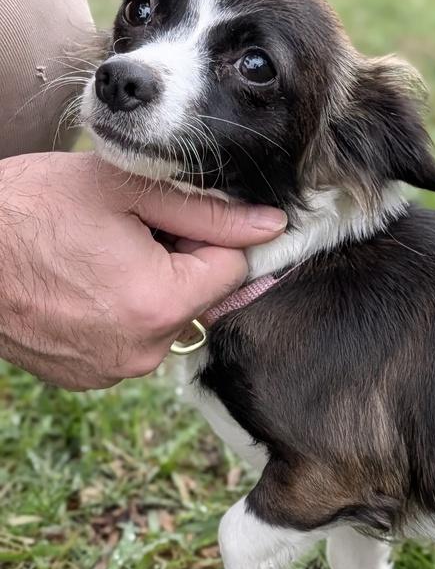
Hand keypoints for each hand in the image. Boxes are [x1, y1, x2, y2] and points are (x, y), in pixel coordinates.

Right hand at [0, 152, 285, 388]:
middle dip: (177, 263)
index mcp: (159, 304)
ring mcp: (112, 372)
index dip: (207, 236)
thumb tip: (271, 226)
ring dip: (146, 290)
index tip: (171, 218)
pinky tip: (82, 286)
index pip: (230, 271)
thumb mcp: (123, 189)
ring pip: (163, 322)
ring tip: (95, 258)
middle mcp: (142, 352)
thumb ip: (207, 210)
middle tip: (124, 233)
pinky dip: (117, 316)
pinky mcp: (87, 379)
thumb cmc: (29, 209)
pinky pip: (128, 343)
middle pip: (197, 299)